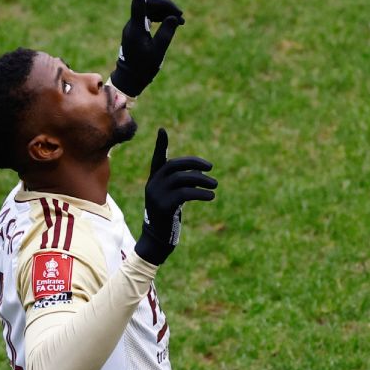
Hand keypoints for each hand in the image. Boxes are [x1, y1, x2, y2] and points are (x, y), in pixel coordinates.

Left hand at [110, 0, 184, 96]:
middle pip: (149, 5)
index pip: (138, 5)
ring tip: (181, 21)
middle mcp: (133, 24)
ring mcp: (135, 26)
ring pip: (151, 9)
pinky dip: (162, 17)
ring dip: (166, 12)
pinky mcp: (138, 29)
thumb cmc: (144, 67)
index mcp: (136, 28)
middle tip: (181, 16)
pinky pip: (150, 16)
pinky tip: (174, 22)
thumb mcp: (158, 51)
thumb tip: (173, 18)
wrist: (131, 77)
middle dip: (166, 6)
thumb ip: (167, 33)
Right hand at [134, 128, 216, 264]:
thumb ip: (182, 183)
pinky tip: (211, 195)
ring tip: (216, 185)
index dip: (160, 145)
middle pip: (174, 166)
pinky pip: (185, 193)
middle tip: (211, 168)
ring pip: (182, 179)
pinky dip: (200, 193)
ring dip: (202, 180)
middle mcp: (153, 184)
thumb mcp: (174, 196)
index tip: (162, 130)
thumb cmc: (169, 216)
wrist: (158, 239)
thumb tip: (200, 172)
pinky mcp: (164, 206)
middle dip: (194, 163)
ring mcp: (156, 195)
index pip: (157, 159)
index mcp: (154, 180)